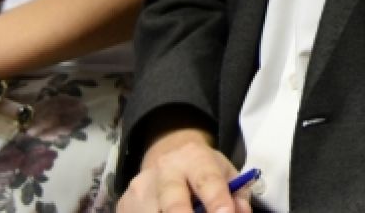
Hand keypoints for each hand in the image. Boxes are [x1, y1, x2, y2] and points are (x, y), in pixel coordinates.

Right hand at [117, 129, 252, 212]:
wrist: (170, 159)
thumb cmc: (204, 171)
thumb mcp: (226, 173)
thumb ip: (237, 194)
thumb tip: (240, 212)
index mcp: (193, 157)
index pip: (206, 180)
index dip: (216, 200)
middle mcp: (164, 169)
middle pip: (172, 199)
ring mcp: (140, 187)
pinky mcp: (124, 204)